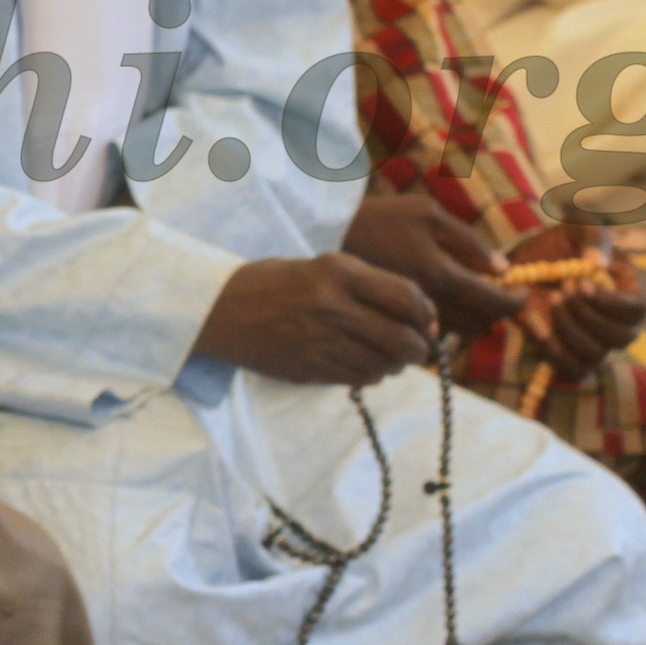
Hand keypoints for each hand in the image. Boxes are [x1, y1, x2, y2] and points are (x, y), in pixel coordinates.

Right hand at [193, 254, 435, 385]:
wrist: (216, 308)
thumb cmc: (271, 281)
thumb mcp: (319, 266)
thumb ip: (367, 285)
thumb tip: (418, 316)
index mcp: (337, 271)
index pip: (407, 297)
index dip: (428, 314)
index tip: (429, 322)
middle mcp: (332, 305)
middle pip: (403, 339)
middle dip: (420, 349)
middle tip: (419, 348)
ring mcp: (320, 340)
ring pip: (384, 364)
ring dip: (395, 365)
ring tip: (389, 357)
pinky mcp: (309, 367)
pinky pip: (358, 379)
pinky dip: (370, 375)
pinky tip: (363, 365)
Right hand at [343, 193, 518, 340]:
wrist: (327, 237)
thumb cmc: (379, 217)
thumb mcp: (426, 212)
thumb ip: (468, 241)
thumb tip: (502, 269)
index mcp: (439, 273)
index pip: (493, 301)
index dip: (516, 301)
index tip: (524, 294)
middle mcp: (427, 303)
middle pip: (478, 323)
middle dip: (495, 313)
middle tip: (497, 295)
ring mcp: (410, 317)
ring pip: (455, 336)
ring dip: (470, 323)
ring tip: (469, 302)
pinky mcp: (394, 325)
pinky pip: (431, 338)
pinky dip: (444, 329)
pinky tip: (436, 311)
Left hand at [508, 224, 645, 377]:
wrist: (526, 262)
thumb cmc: (561, 242)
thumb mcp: (577, 226)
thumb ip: (593, 237)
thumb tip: (598, 264)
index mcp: (631, 290)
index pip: (637, 309)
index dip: (610, 302)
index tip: (580, 283)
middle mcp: (621, 321)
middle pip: (621, 337)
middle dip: (586, 314)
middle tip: (561, 288)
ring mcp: (599, 341)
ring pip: (596, 354)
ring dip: (568, 328)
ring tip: (550, 298)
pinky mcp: (573, 355)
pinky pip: (574, 370)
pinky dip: (554, 352)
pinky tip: (538, 323)